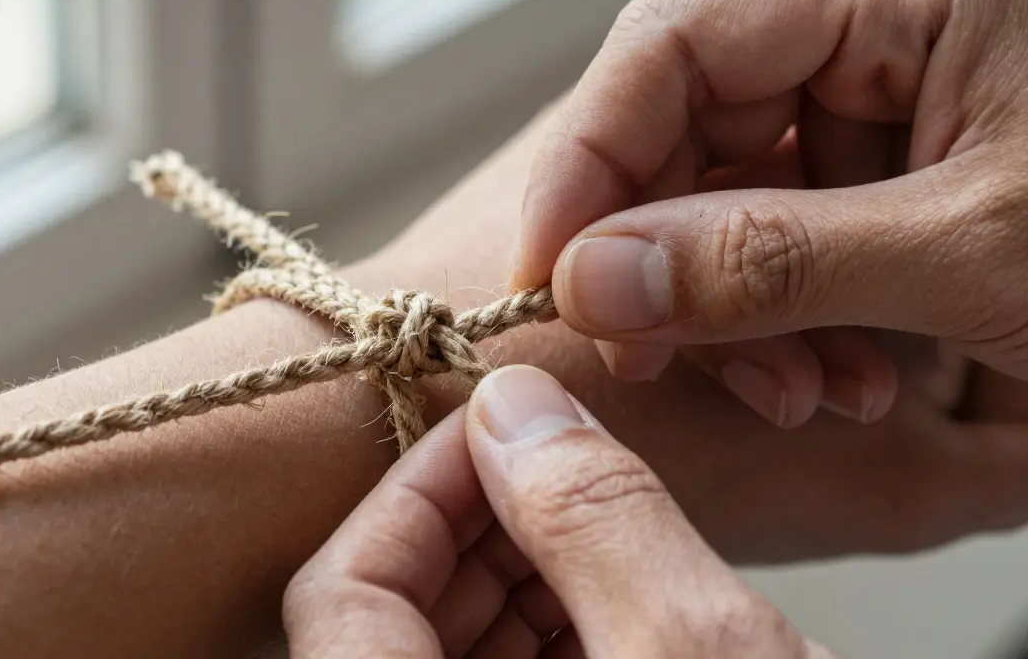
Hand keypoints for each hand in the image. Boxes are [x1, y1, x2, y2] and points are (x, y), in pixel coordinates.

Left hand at [284, 366, 835, 657]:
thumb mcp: (701, 652)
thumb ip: (601, 522)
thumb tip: (521, 406)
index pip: (339, 592)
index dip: (417, 489)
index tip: (499, 428)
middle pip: (390, 604)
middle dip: (483, 515)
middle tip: (561, 451)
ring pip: (454, 636)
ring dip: (526, 562)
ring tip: (607, 506)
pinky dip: (558, 619)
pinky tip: (626, 580)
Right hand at [510, 0, 1027, 427]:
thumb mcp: (976, 255)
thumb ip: (775, 261)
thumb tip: (594, 279)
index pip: (678, 41)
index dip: (591, 161)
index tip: (547, 276)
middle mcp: (891, 33)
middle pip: (693, 128)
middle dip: (670, 264)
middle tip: (651, 360)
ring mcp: (901, 109)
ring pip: (738, 203)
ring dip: (739, 315)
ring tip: (800, 395)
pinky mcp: (910, 183)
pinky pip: (798, 244)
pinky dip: (797, 324)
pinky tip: (842, 381)